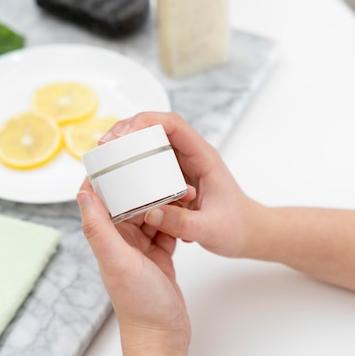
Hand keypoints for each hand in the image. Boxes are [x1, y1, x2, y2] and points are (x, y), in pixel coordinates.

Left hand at [77, 178, 189, 355]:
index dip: (106, 175)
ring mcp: (140, 248)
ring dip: (164, 198)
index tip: (116, 152)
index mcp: (107, 238)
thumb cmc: (140, 304)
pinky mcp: (159, 254)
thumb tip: (83, 192)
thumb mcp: (118, 262)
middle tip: (160, 164)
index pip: (101, 198)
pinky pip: (166, 227)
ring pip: (151, 211)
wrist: (163, 334)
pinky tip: (187, 207)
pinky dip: (176, 216)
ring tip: (182, 186)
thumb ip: (100, 228)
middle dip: (143, 182)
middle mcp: (121, 241)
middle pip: (129, 201)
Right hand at [98, 112, 265, 257]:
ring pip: (152, 143)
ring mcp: (184, 165)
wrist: (250, 232)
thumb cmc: (237, 227)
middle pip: (157, 127)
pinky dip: (135, 163)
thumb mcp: (210, 229)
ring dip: (129, 146)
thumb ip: (181, 223)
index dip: (145, 123)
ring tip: (105, 158)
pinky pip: (153, 162)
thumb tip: (149, 213)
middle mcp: (193, 155)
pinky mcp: (178, 177)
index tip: (122, 136)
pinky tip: (119, 175)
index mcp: (204, 158)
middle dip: (129, 130)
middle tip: (104, 146)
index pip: (173, 125)